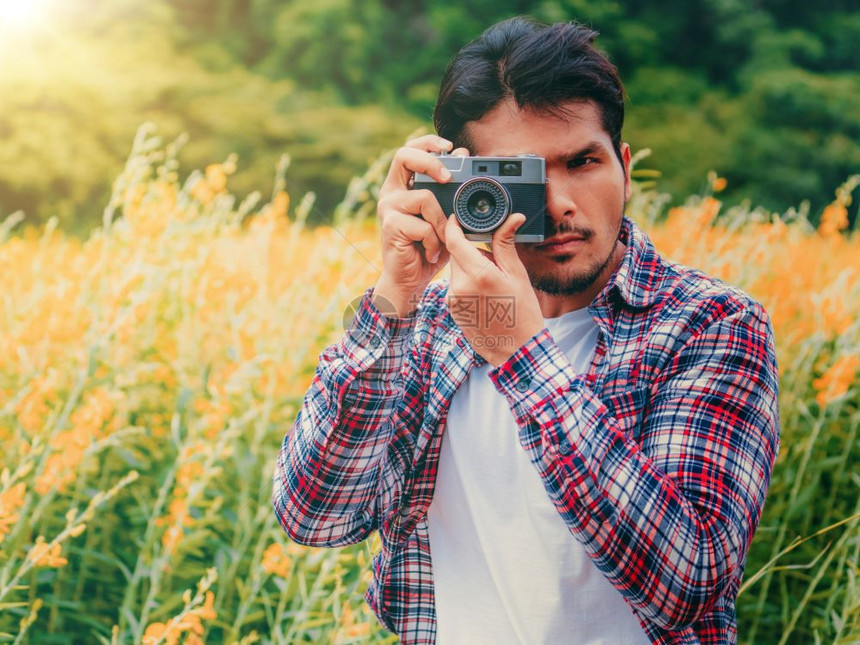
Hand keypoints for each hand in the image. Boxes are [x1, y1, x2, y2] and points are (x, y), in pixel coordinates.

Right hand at [374, 135, 468, 315]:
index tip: (450, 147)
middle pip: (404, 155)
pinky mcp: (391, 226)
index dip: (428, 142)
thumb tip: (465, 162)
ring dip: (441, 222)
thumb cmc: (428, 247)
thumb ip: (452, 193)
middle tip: (448, 177)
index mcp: (403, 185)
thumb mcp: (445, 218)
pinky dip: (434, 241)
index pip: (410, 149)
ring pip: (425, 197)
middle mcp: (391, 192)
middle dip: (430, 161)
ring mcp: (388, 208)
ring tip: (440, 241)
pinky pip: (423, 225)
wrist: (410, 280)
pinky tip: (430, 252)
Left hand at [444, 213, 544, 366]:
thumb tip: (512, 218)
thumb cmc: (522, 314)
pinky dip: (466, 285)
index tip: (457, 218)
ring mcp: (453, 301)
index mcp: (479, 275)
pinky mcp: (452, 310)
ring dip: (469, 270)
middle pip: (456, 255)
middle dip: (471, 253)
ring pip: (456, 271)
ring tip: (491, 286)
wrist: (516, 350)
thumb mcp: (517, 275)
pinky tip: (484, 298)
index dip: (454, 226)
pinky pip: (455, 287)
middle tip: (493, 264)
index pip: (455, 241)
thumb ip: (506, 245)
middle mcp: (460, 287)